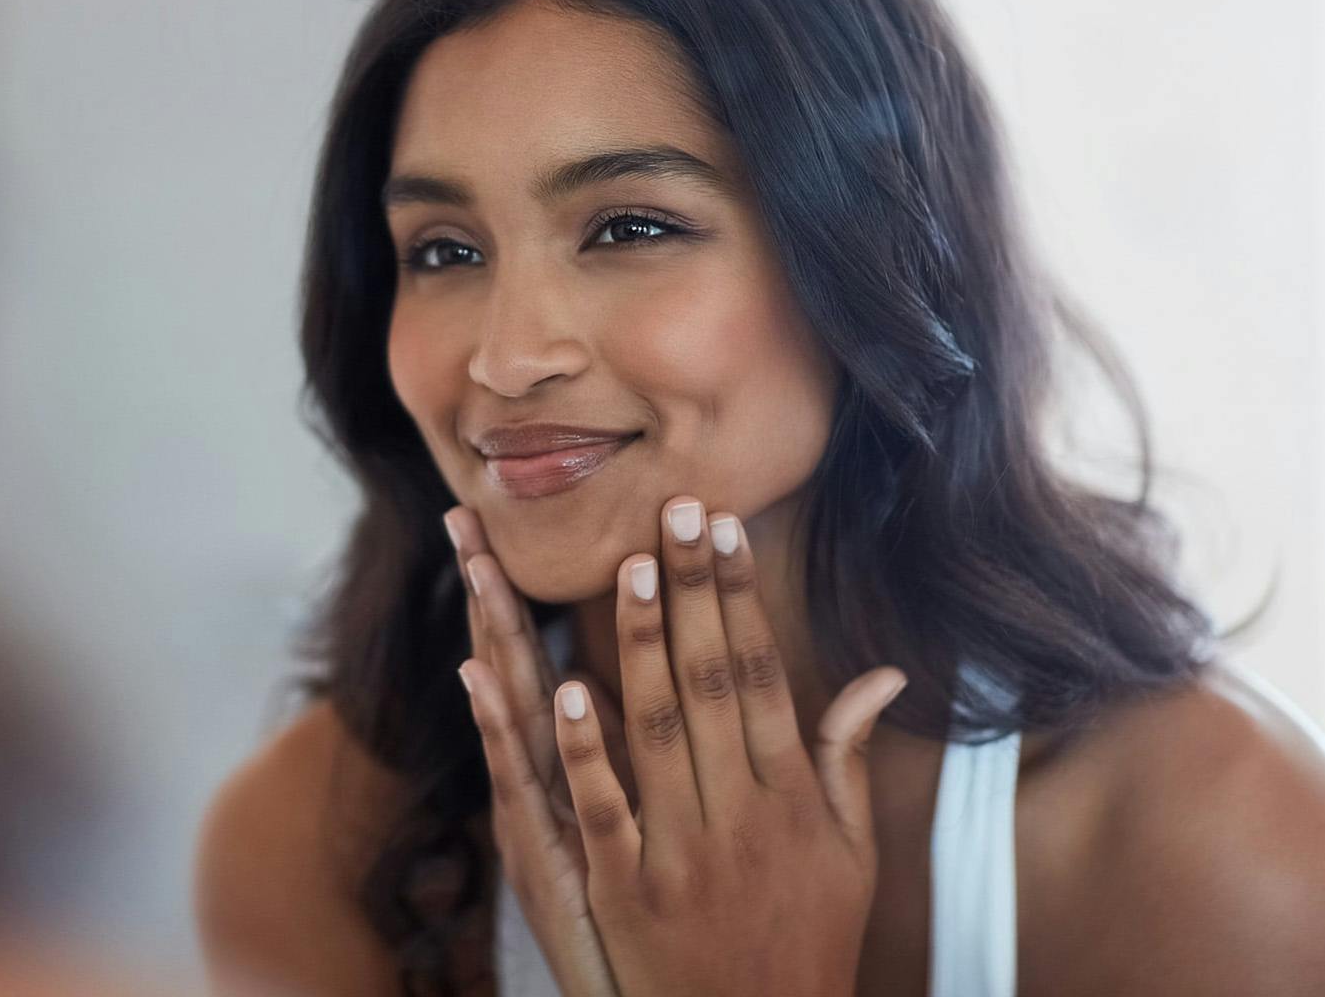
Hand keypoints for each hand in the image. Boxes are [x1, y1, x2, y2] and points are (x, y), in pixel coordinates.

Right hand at [446, 505, 626, 996]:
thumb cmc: (645, 917)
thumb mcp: (633, 828)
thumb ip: (635, 751)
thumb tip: (608, 684)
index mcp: (567, 766)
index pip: (542, 659)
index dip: (519, 595)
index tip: (494, 529)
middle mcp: (539, 782)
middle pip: (513, 668)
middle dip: (491, 592)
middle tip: (463, 517)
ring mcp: (535, 816)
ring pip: (510, 710)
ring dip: (494, 636)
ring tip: (475, 567)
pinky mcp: (542, 858)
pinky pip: (524, 782)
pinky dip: (504, 731)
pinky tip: (484, 677)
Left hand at [544, 496, 905, 996]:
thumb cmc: (810, 938)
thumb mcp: (852, 853)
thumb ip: (848, 758)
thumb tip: (882, 675)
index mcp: (794, 797)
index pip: (763, 674)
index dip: (742, 599)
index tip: (725, 531)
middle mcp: (743, 816)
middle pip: (713, 683)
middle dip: (696, 591)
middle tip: (677, 510)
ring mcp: (683, 855)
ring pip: (660, 732)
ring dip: (645, 646)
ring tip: (632, 567)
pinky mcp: (628, 894)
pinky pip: (605, 810)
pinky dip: (586, 749)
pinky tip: (566, 686)